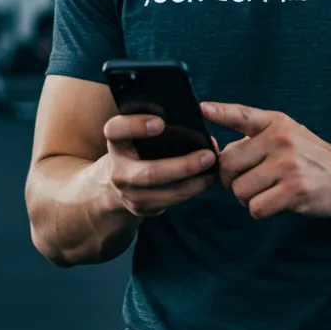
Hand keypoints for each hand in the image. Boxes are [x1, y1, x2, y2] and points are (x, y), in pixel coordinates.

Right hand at [102, 115, 219, 218]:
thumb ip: (158, 124)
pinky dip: (192, 190)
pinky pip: (170, 201)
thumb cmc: (139, 145)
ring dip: (194, 182)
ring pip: (165, 192)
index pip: (116, 130)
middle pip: (150, 173)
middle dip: (183, 166)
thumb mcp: (138, 132)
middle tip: (209, 155)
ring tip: (214, 170)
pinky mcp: (141, 208)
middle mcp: (118, 170)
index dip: (136, 126)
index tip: (161, 123)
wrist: (119, 179)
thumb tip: (195, 122)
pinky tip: (208, 180)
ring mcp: (128, 193)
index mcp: (116, 141)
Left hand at [200, 102, 330, 220]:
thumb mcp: (286, 132)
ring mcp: (287, 165)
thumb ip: (254, 136)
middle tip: (247, 182)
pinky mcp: (295, 191)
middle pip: (228, 165)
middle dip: (230, 180)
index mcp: (275, 123)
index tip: (202, 108)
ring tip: (265, 192)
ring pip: (240, 190)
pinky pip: (256, 208)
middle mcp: (280, 140)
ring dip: (246, 198)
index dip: (221, 112)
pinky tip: (275, 202)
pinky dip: (260, 210)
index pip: (242, 115)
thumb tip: (219, 155)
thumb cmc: (307, 154)